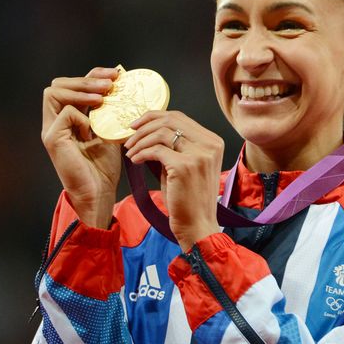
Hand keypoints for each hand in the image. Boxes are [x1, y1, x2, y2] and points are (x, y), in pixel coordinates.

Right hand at [41, 67, 121, 228]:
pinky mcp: (53, 139)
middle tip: (110, 83)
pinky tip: (93, 129)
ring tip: (103, 96)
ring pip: (54, 92)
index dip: (92, 75)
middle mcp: (55, 121)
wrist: (98, 193)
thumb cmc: (103, 167)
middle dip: (86, 79)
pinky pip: (65, 113)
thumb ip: (108, 112)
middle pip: (58, 84)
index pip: (73, 85)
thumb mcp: (109, 132)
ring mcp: (51, 130)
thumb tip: (122, 85)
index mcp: (68, 118)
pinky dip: (82, 116)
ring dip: (81, 90)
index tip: (115, 74)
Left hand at [123, 111, 223, 250]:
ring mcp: (199, 154)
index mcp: (213, 142)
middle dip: (145, 125)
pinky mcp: (184, 166)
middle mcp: (210, 145)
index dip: (155, 117)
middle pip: (171, 120)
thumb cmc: (189, 200)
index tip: (137, 125)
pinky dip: (141, 153)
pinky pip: (155, 150)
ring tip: (130, 151)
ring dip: (140, 140)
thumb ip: (174, 146)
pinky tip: (134, 161)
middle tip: (129, 136)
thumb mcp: (186, 166)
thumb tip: (148, 130)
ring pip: (161, 132)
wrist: (198, 225)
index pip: (181, 117)